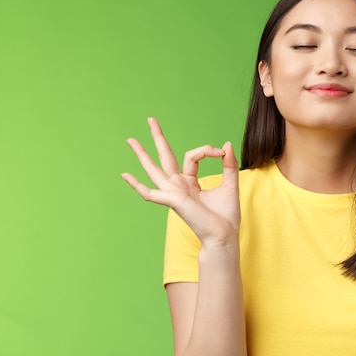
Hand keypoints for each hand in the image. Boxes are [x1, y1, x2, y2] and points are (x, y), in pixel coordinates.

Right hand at [121, 117, 240, 247]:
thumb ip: (228, 164)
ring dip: (142, 154)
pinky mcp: (172, 201)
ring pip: (154, 169)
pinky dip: (137, 185)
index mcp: (190, 182)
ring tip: (130, 140)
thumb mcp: (230, 184)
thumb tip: (226, 144)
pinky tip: (124, 175)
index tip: (221, 152)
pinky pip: (151, 192)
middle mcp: (179, 186)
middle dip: (158, 138)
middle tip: (150, 119)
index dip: (207, 150)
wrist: (224, 235)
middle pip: (165, 157)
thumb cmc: (226, 216)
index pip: (192, 156)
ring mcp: (173, 193)